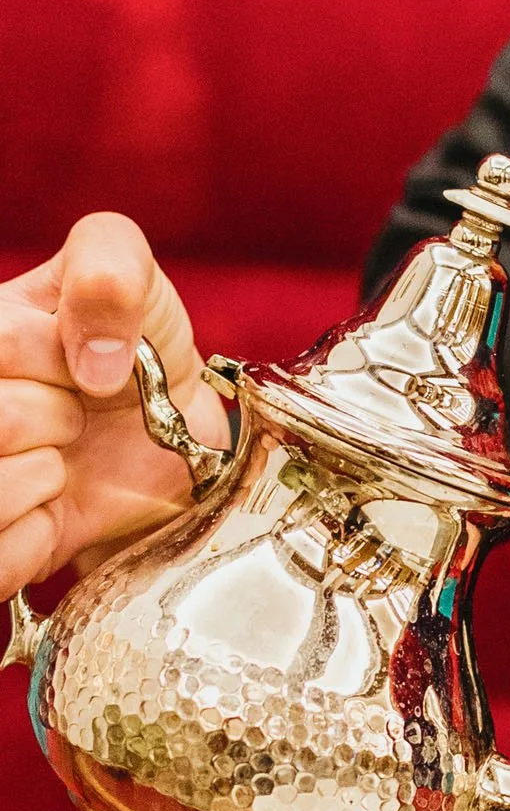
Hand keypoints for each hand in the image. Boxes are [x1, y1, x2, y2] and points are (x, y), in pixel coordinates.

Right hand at [0, 214, 230, 601]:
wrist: (175, 436)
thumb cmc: (138, 346)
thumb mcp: (132, 274)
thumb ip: (108, 268)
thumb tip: (96, 358)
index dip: (53, 358)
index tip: (87, 364)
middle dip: (56, 417)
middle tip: (76, 417)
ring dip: (44, 479)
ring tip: (61, 461)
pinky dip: (33, 541)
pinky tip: (52, 515)